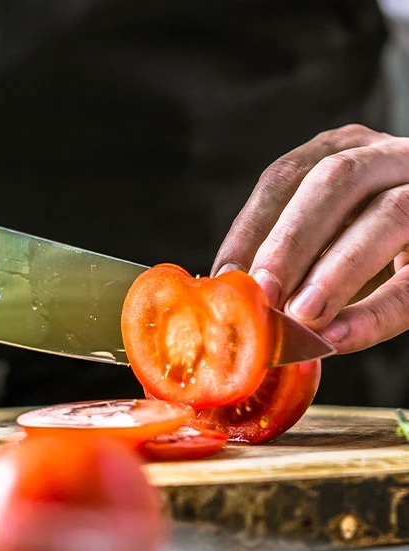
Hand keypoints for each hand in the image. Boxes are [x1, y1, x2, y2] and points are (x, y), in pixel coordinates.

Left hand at [212, 123, 408, 353]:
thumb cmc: (369, 240)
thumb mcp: (327, 230)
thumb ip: (290, 252)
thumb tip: (232, 292)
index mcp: (342, 151)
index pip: (286, 177)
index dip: (250, 227)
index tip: (225, 276)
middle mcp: (386, 157)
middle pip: (334, 181)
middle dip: (291, 241)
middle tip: (262, 292)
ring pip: (388, 215)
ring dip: (336, 271)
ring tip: (300, 315)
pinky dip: (375, 313)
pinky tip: (338, 337)